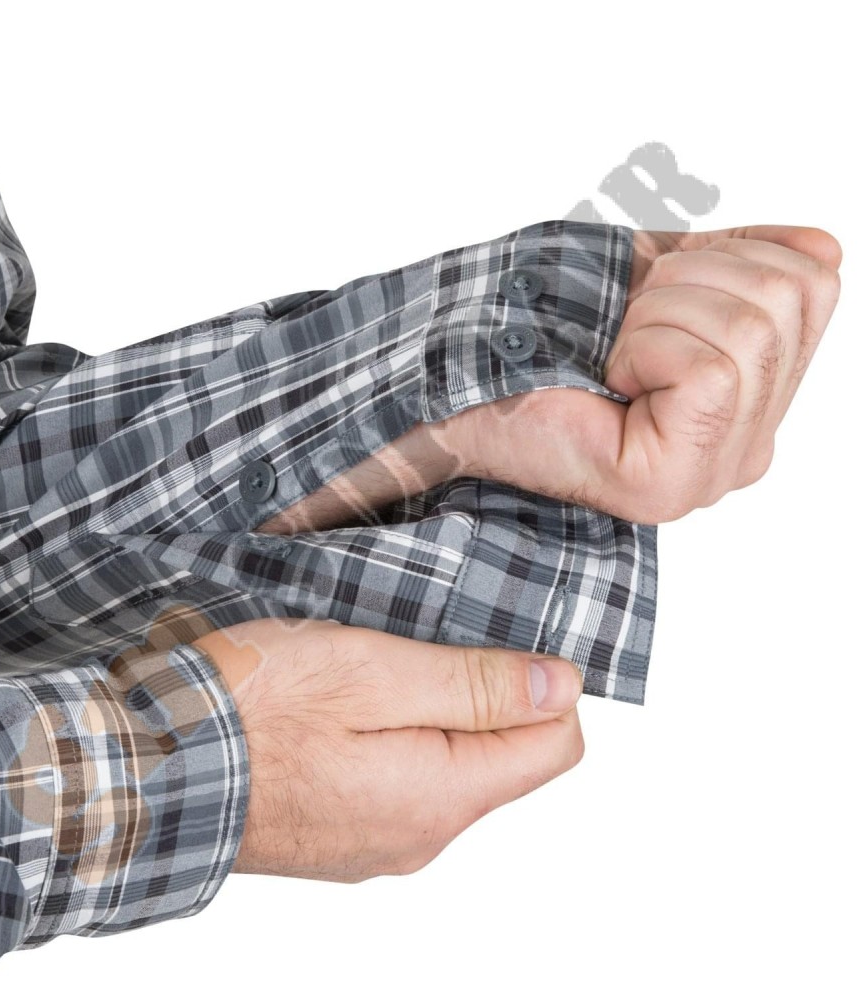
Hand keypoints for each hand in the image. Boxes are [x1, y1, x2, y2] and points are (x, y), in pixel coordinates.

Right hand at [189, 618, 584, 881]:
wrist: (145, 767)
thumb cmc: (249, 708)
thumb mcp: (371, 672)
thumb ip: (473, 686)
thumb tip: (562, 687)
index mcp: (440, 797)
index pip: (556, 745)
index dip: (539, 683)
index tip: (490, 637)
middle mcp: (420, 836)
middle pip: (502, 758)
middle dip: (479, 694)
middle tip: (415, 641)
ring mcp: (377, 842)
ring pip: (447, 766)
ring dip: (428, 712)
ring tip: (369, 668)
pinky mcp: (340, 834)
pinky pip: (398, 783)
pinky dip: (389, 739)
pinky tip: (340, 707)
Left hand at [467, 225, 842, 522]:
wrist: (465, 379)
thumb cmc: (550, 331)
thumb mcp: (659, 279)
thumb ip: (739, 263)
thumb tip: (823, 244)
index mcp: (756, 395)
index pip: (815, 284)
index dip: (730, 255)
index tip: (654, 293)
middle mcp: (750, 443)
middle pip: (790, 299)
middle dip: (688, 282)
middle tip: (622, 328)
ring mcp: (716, 471)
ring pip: (752, 330)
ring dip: (658, 316)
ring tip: (610, 356)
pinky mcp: (673, 483)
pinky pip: (711, 372)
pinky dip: (644, 349)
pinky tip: (607, 380)